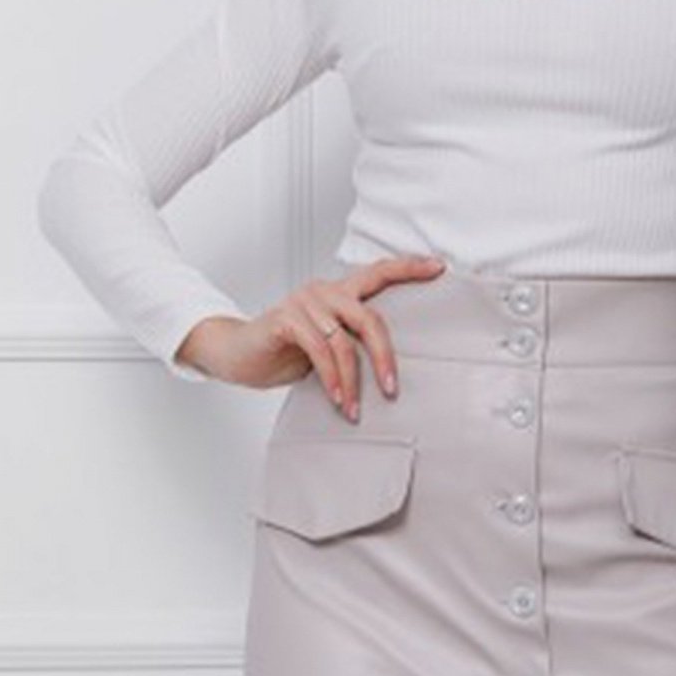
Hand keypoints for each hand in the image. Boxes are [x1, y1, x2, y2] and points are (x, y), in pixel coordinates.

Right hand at [177, 253, 448, 409]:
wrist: (237, 355)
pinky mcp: (285, 318)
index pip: (379, 273)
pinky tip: (335, 397)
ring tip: (353, 409)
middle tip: (391, 389)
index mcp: (338, 293)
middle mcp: (324, 291)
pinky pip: (319, 349)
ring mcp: (304, 302)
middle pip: (370, 318)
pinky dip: (330, 378)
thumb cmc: (284, 351)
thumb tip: (389, 371)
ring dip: (352, 381)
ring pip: (344, 341)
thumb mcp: (326, 347)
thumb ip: (352, 344)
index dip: (409, 268)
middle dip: (385, 357)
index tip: (439, 267)